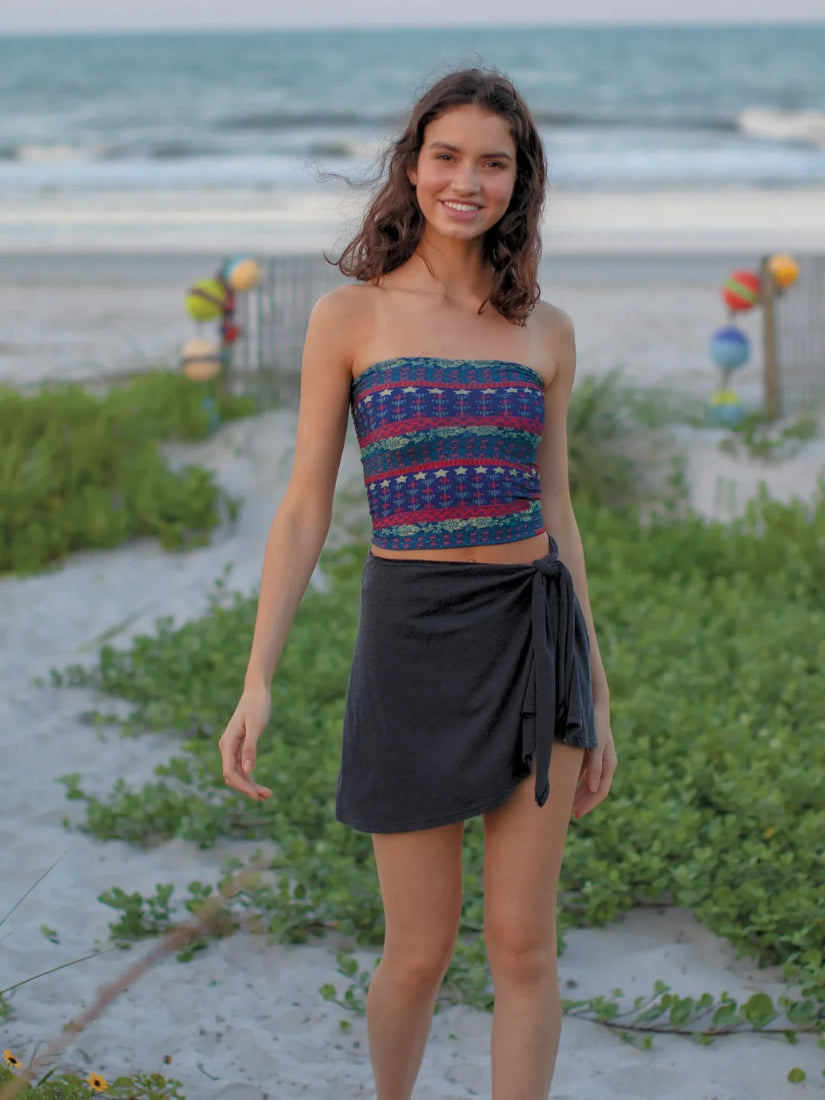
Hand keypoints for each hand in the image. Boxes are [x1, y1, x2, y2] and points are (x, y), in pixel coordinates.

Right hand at [218, 686, 273, 800]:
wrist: (256, 691)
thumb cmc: (257, 705)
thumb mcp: (256, 726)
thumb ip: (250, 748)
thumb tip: (247, 771)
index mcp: (227, 743)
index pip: (230, 772)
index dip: (243, 786)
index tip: (258, 794)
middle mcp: (226, 748)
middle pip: (233, 777)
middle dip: (248, 789)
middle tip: (268, 796)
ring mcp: (232, 749)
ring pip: (237, 775)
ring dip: (250, 786)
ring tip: (267, 794)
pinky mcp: (240, 748)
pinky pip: (242, 768)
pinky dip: (250, 779)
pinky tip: (261, 786)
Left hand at [571, 699, 615, 818]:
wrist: (592, 706)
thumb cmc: (595, 725)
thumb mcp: (595, 746)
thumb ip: (595, 766)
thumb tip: (594, 789)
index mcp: (609, 764)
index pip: (600, 791)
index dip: (589, 804)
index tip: (576, 814)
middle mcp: (604, 764)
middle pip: (594, 790)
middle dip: (583, 803)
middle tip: (569, 814)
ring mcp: (597, 760)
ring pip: (589, 783)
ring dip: (579, 795)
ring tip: (566, 805)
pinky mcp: (589, 754)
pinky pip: (583, 774)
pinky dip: (576, 782)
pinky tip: (565, 787)